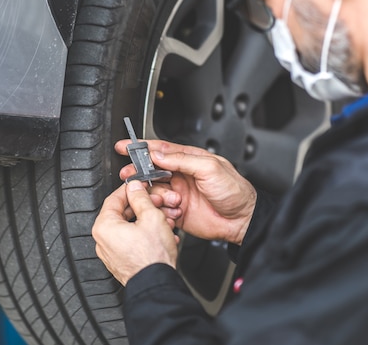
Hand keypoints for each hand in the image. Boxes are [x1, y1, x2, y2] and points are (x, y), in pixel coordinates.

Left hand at [92, 180, 178, 285]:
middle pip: (123, 214)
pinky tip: (162, 236)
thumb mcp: (151, 217)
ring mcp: (111, 253)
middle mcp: (103, 241)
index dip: (131, 190)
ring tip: (165, 221)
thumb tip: (134, 188)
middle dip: (144, 207)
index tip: (140, 186)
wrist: (157, 285)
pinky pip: (132, 242)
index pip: (114, 198)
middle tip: (157, 204)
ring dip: (148, 221)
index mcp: (104, 227)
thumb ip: (141, 198)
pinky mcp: (121, 262)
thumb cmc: (152, 257)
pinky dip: (146, 236)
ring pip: (130, 228)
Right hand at [117, 139, 255, 244]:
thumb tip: (160, 155)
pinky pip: (158, 208)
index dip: (142, 147)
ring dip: (153, 193)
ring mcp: (177, 192)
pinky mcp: (176, 210)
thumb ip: (182, 159)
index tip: (125, 147)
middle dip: (138, 171)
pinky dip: (159, 209)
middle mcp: (181, 175)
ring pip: (153, 189)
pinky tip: (170, 210)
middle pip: (151, 169)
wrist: (242, 220)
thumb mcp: (209, 168)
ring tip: (166, 198)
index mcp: (189, 159)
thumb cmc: (234, 191)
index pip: (161, 150)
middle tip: (128, 173)